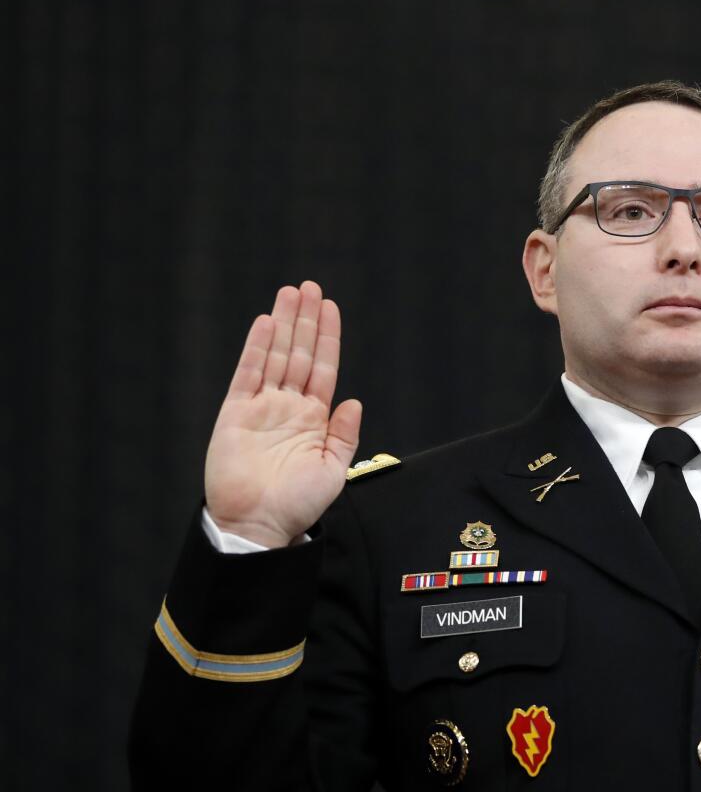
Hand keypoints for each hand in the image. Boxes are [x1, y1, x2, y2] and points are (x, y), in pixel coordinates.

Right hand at [204, 281, 361, 547]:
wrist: (259, 525)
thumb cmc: (297, 504)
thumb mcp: (333, 470)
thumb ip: (343, 434)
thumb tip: (354, 400)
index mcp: (313, 419)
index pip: (323, 368)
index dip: (327, 338)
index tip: (330, 308)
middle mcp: (287, 407)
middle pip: (299, 353)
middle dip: (305, 320)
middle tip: (311, 287)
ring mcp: (261, 407)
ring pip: (275, 356)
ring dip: (284, 324)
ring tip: (291, 292)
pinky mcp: (235, 413)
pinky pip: (248, 374)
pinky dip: (257, 348)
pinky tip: (266, 323)